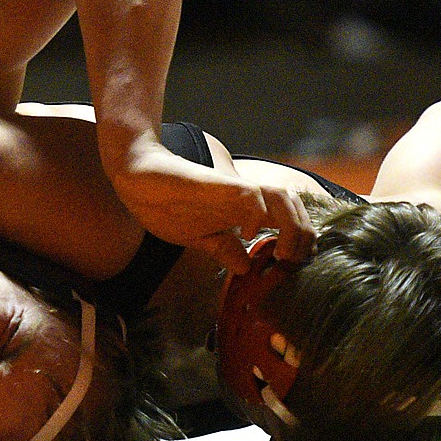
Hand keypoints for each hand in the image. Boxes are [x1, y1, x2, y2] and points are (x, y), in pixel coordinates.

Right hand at [109, 143, 315, 274]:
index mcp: (242, 209)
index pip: (287, 217)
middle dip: (304, 235)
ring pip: (281, 198)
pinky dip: (259, 215)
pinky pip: (251, 196)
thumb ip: (223, 248)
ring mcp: (231, 189)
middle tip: (293, 263)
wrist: (136, 173)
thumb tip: (245, 267)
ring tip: (283, 253)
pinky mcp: (217, 184)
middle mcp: (243, 196)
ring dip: (292, 227)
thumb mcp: (198, 236)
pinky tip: (248, 233)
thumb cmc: (163, 203)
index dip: (299, 239)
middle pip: (293, 205)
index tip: (291, 265)